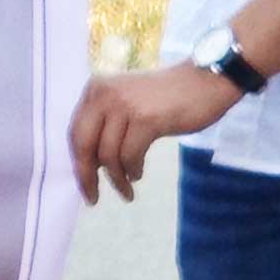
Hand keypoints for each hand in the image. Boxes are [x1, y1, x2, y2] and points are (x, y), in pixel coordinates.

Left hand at [72, 61, 241, 202]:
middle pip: (84, 144)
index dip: (77, 162)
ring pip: (108, 155)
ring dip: (117, 178)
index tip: (84, 184)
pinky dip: (132, 170)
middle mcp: (105, 93)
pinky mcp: (146, 119)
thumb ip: (105, 124)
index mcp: (96, 89)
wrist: (205, 81)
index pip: (74, 132)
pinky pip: (129, 156)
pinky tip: (137, 174)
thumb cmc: (166, 97)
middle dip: (87, 176)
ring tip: (126, 190)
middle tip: (93, 198)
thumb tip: (88, 164)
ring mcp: (126, 105)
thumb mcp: (127, 102)